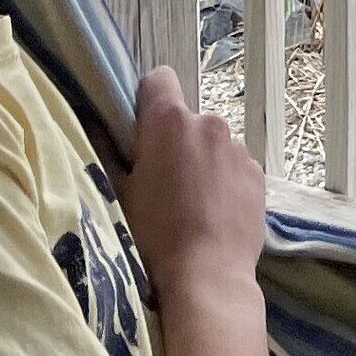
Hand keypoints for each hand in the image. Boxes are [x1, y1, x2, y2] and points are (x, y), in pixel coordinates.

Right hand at [118, 66, 266, 295]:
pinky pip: (235, 167)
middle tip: (163, 182)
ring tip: (192, 205)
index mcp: (170, 121)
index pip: (159, 79)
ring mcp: (239, 148)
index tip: (142, 131)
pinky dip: (225, 181)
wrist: (207, 276)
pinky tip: (215, 214)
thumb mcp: (119, 194)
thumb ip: (107, 151)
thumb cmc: (154, 235)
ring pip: (212, 145)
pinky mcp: (259, 174)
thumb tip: (96, 124)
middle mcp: (209, 123)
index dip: (147, 100)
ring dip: (202, 162)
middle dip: (175, 142)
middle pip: (187, 119)